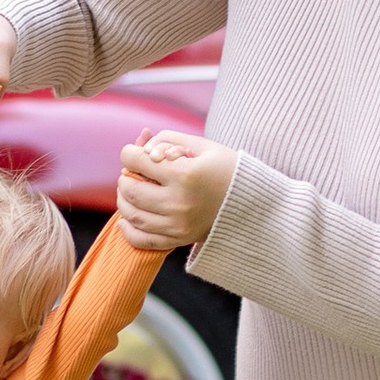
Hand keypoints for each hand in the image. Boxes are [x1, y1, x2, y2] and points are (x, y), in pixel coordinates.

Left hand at [116, 130, 236, 250]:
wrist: (254, 203)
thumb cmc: (227, 169)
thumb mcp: (202, 146)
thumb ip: (168, 140)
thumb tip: (140, 146)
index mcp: (185, 175)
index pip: (138, 162)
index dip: (129, 154)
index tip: (131, 153)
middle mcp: (179, 203)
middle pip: (131, 190)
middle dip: (125, 177)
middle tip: (131, 172)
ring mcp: (178, 225)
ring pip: (133, 215)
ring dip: (124, 201)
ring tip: (130, 191)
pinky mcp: (179, 240)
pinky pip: (143, 240)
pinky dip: (128, 230)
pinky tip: (126, 219)